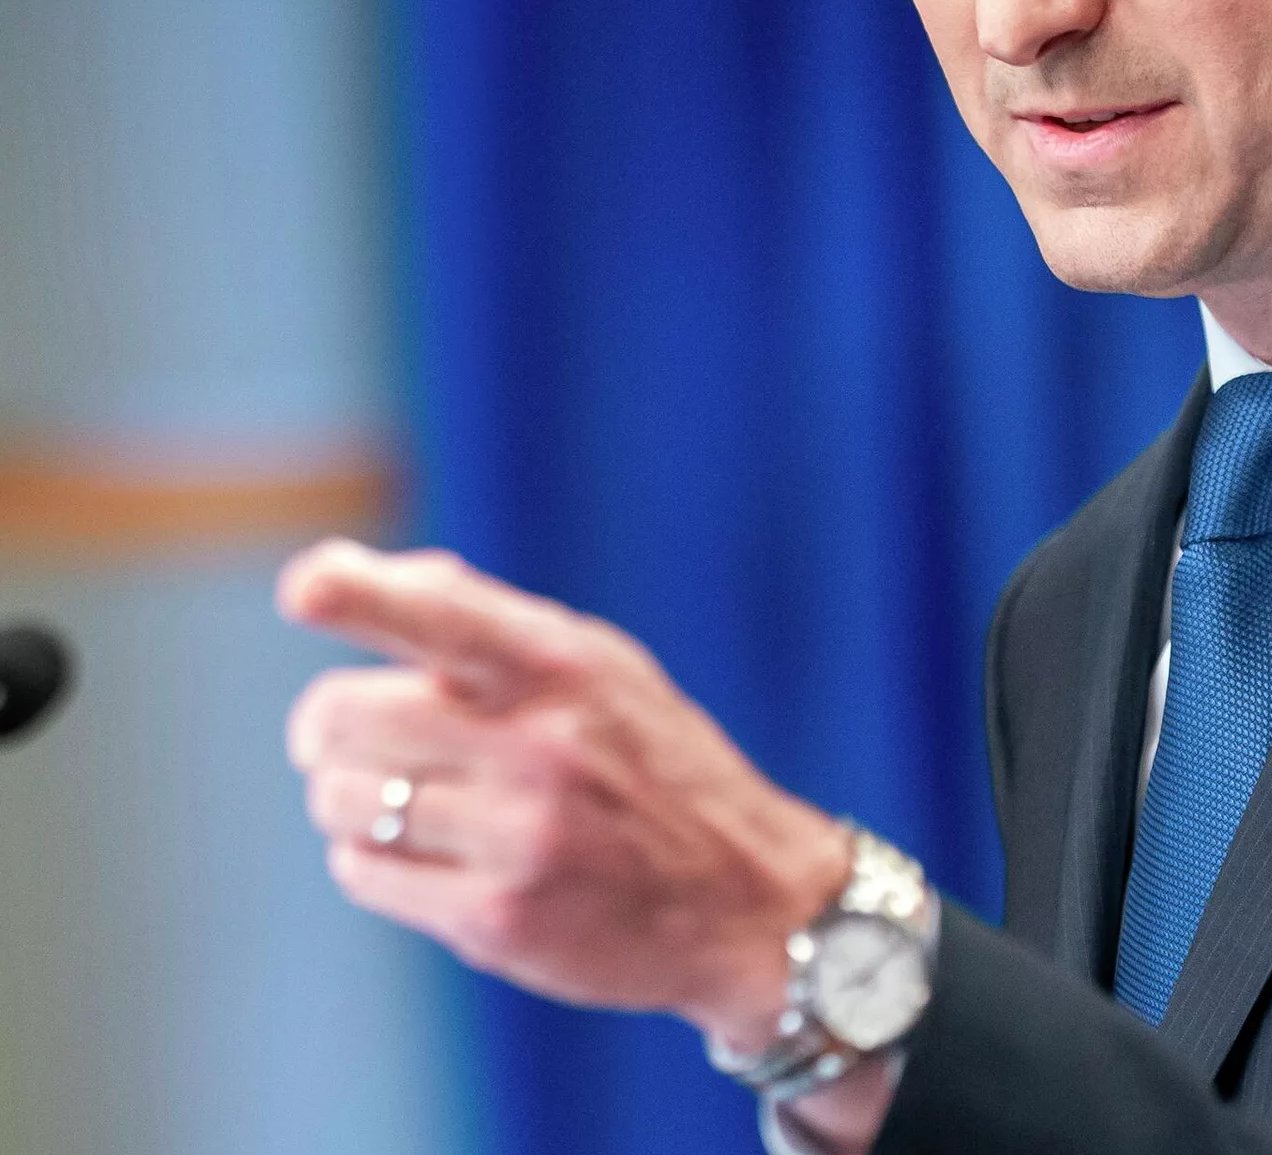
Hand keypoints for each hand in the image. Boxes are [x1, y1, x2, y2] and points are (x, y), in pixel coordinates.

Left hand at [279, 538, 852, 1043]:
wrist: (744, 896)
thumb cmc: (650, 761)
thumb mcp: (597, 666)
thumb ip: (483, 618)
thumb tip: (357, 573)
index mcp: (561, 663)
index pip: (441, 613)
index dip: (359, 594)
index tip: (305, 588)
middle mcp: (539, 744)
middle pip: (342, 715)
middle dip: (323, 728)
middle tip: (348, 739)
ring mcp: (517, 836)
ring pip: (338, 799)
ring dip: (346, 799)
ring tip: (408, 802)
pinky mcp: (497, 920)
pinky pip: (363, 874)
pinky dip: (373, 861)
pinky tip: (432, 856)